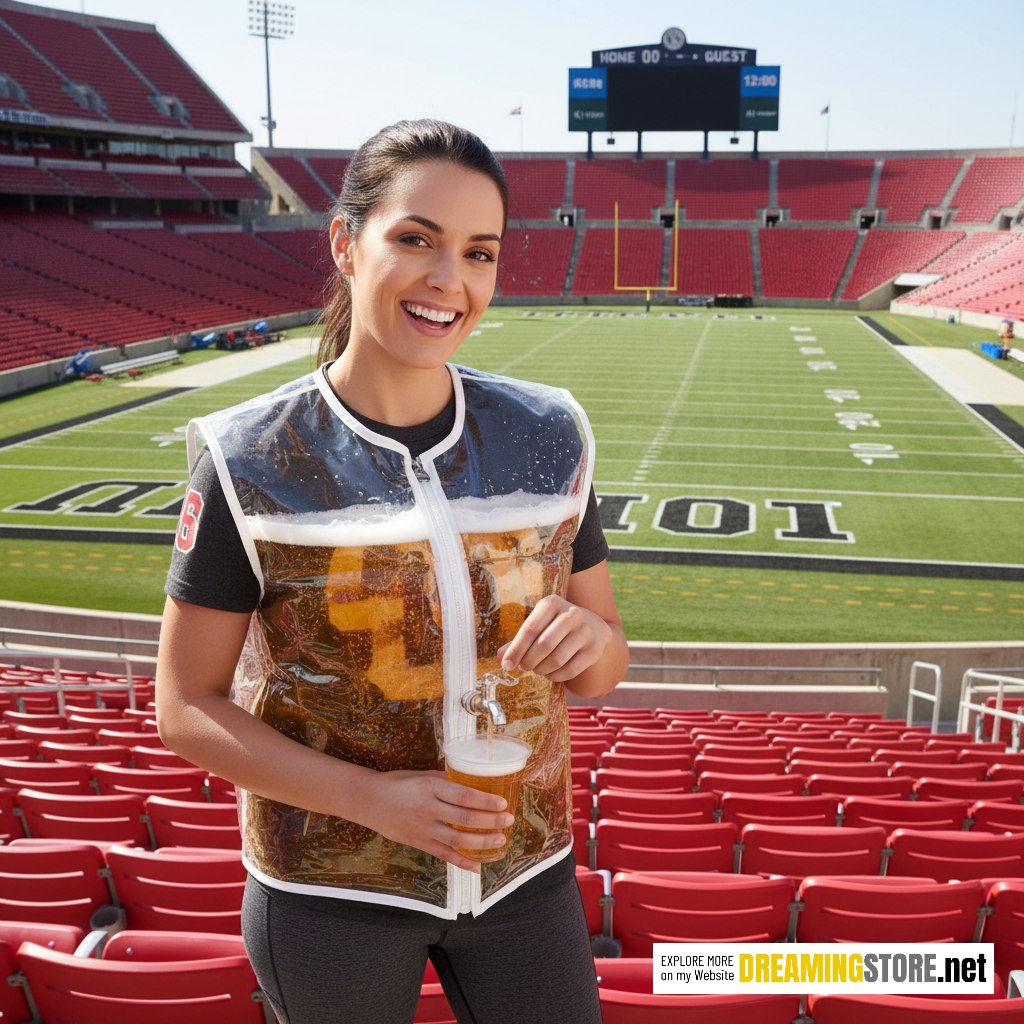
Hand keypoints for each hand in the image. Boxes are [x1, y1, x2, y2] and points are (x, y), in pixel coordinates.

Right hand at [362, 770, 514, 872]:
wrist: (369, 801)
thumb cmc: (397, 784)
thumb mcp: (422, 776)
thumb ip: (446, 780)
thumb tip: (471, 782)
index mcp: (430, 788)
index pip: (464, 796)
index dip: (486, 801)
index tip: (502, 803)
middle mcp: (428, 810)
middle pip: (465, 819)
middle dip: (491, 821)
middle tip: (508, 820)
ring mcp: (423, 829)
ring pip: (458, 840)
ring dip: (482, 842)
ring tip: (500, 840)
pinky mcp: (419, 843)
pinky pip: (444, 855)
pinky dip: (462, 862)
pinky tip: (478, 865)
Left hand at [497, 594, 611, 683]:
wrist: (594, 627)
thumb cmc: (557, 626)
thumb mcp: (540, 623)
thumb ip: (520, 638)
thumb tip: (500, 656)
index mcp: (552, 603)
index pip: (530, 629)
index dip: (516, 650)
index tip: (506, 665)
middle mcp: (572, 614)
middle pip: (544, 644)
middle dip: (529, 661)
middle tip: (524, 667)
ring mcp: (586, 631)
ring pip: (557, 659)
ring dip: (541, 670)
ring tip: (537, 669)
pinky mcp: (594, 649)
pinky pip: (570, 670)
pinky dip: (555, 676)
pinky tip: (551, 673)